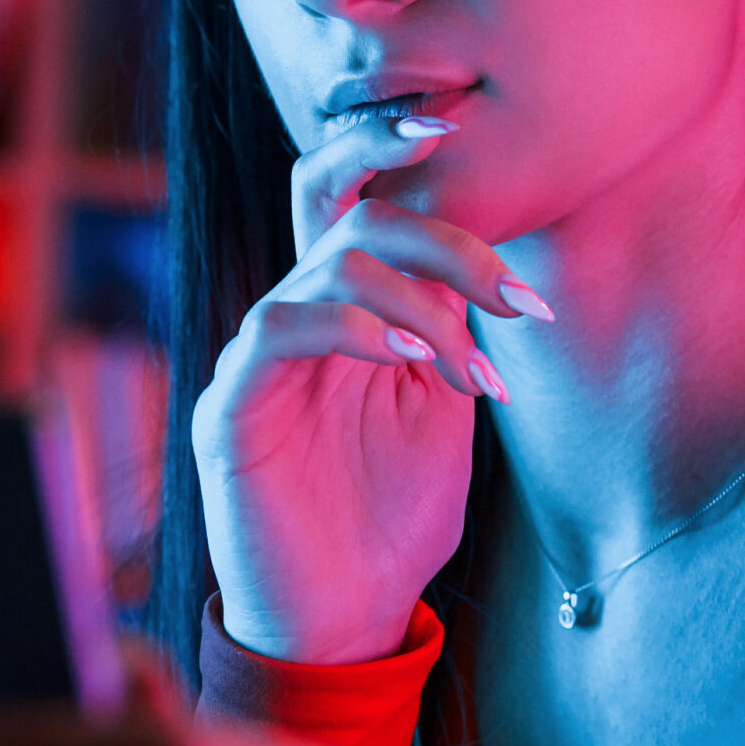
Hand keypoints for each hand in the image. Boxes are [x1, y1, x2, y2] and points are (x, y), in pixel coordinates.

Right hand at [193, 112, 552, 664]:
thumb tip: (487, 259)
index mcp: (348, 307)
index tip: (468, 127)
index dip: (397, 145)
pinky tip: (405, 359)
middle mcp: (299, 314)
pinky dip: (350, 325)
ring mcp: (260, 356)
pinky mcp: (231, 406)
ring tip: (476, 373)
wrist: (347, 618)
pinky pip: (278, 326)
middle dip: (442, 228)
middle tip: (513, 292)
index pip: (360, 196)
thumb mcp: (444, 410)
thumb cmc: (390, 518)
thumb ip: (452, 330)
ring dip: (424, 304)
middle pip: (350, 206)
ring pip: (331, 260)